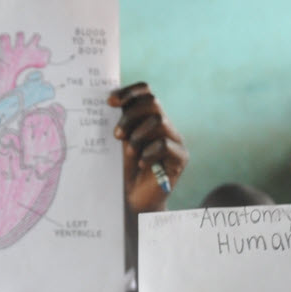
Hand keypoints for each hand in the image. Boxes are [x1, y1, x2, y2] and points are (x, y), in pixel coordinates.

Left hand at [109, 83, 187, 213]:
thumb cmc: (124, 171)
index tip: (109, 102)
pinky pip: (165, 145)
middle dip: (130, 116)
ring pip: (159, 121)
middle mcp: (164, 125)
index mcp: (148, 117)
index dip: (129, 91)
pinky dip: (149, 153)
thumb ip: (120, 122)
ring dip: (138, 136)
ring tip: (130, 153)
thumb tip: (109, 101)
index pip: (145, 91)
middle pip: (152, 103)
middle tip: (116, 135)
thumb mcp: (120, 142)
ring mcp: (175, 140)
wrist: (134, 201)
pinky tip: (141, 164)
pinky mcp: (181, 158)